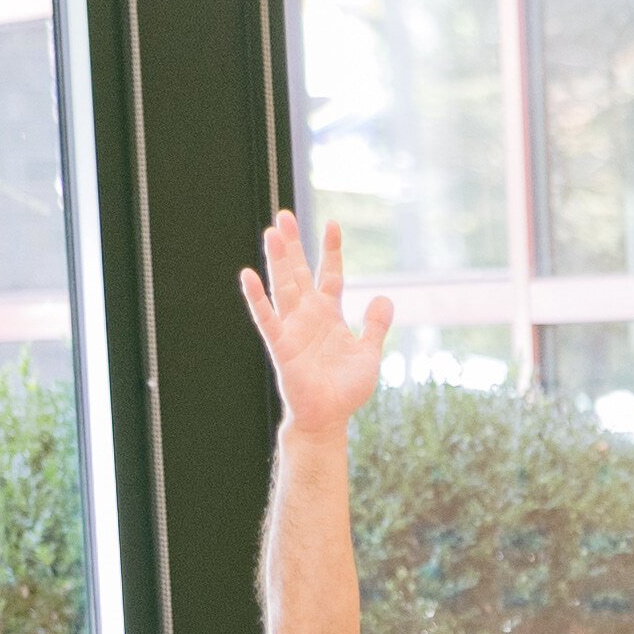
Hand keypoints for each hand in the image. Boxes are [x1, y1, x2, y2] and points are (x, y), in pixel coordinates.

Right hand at [239, 210, 394, 436]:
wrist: (329, 418)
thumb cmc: (346, 389)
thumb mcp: (369, 353)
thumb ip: (376, 326)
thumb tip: (385, 297)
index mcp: (329, 314)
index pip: (329, 274)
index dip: (331, 251)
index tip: (333, 224)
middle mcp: (308, 315)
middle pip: (299, 272)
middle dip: (293, 244)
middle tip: (284, 214)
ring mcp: (292, 328)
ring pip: (283, 287)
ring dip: (276, 260)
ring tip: (270, 232)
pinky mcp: (280, 345)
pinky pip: (266, 318)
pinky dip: (257, 298)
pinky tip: (248, 275)